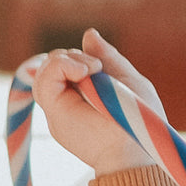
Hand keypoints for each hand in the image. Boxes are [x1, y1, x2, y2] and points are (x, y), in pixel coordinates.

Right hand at [32, 28, 165, 175]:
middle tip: (98, 67)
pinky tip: (82, 71)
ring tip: (92, 69)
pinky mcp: (55, 112)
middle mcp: (70, 102)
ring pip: (46, 69)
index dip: (82, 57)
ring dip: (68, 60)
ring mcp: (60, 108)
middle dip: (75, 56)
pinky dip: (59, 66)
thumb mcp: (130, 81)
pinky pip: (43, 79)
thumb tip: (88, 34)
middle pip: (56, 64)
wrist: (136, 152)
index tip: (101, 63)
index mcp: (87, 95)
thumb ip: (110, 58)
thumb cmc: (142, 124)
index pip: (71, 64)